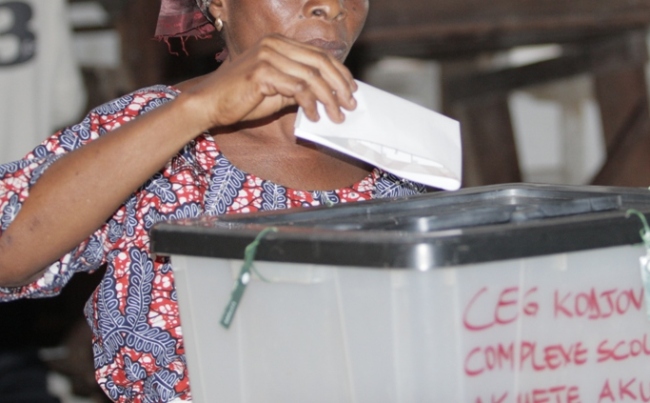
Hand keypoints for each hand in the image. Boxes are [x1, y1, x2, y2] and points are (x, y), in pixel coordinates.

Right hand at [181, 34, 357, 128]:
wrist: (209, 104)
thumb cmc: (241, 98)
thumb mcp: (277, 89)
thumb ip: (299, 87)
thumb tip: (327, 96)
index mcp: (278, 42)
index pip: (319, 54)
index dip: (339, 73)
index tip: (350, 90)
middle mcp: (274, 44)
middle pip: (320, 62)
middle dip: (340, 86)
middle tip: (350, 105)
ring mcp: (268, 56)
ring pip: (312, 77)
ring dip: (329, 100)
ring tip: (336, 116)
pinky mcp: (262, 72)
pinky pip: (297, 89)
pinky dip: (310, 104)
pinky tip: (314, 116)